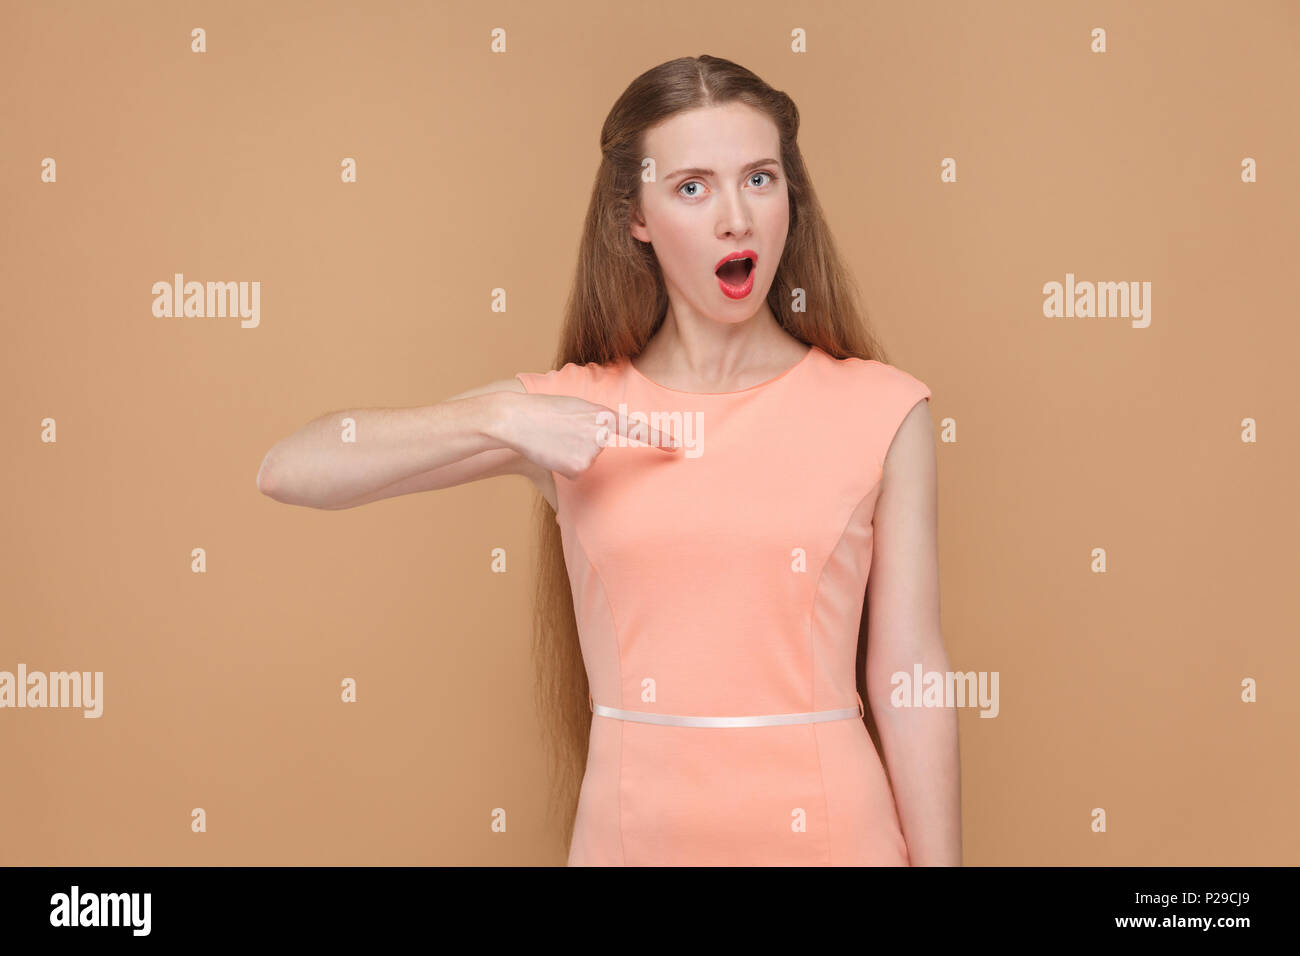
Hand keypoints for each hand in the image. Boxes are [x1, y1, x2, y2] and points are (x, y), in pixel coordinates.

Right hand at [500, 393, 678, 479]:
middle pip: (600, 451)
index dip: (658, 438)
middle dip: (581, 447)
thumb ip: (589, 430)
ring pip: (586, 465)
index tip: (677, 446)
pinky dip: (562, 467)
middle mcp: (602, 432)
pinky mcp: (580, 467)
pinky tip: (551, 452)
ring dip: (570, 456)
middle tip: (560, 432)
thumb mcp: (571, 413)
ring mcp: (593, 450)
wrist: (516, 418)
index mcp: (602, 413)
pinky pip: (576, 474)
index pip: (636, 428)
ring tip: (552, 440)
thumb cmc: (539, 415)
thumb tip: (593, 457)